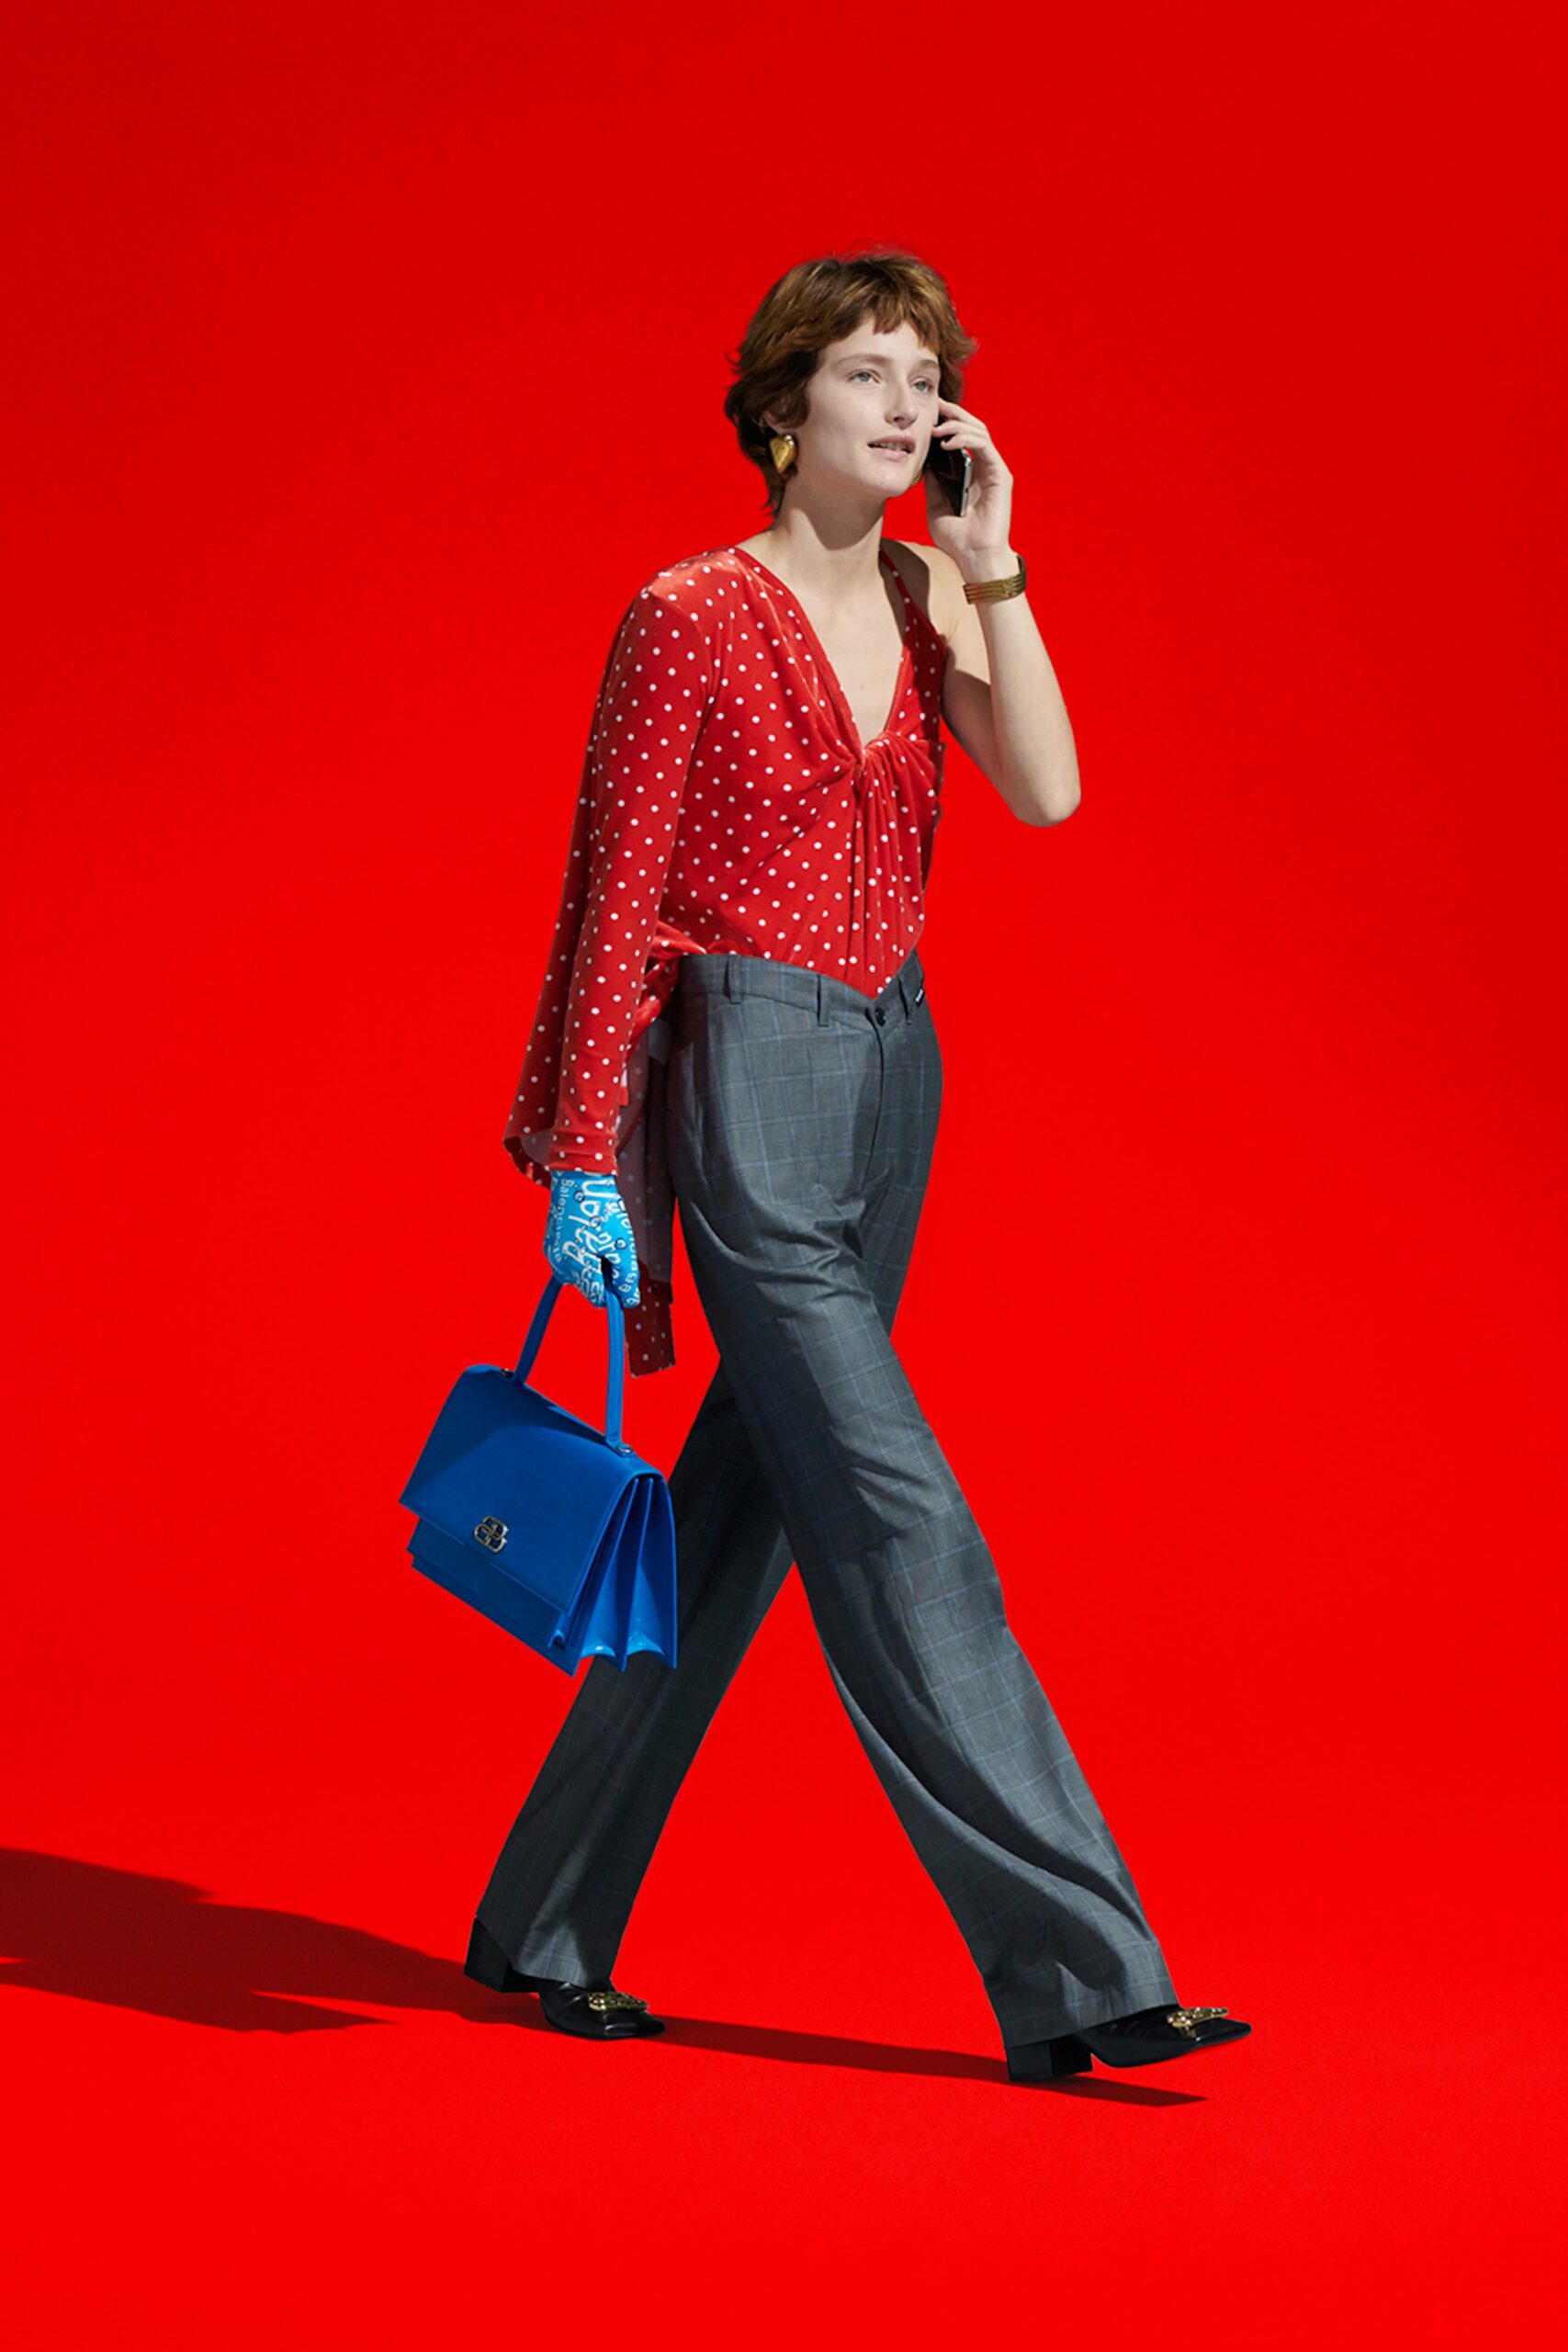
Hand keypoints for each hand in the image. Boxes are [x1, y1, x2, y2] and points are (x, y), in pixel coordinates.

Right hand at [543, 1171, 640, 1309]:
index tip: (623, 1279)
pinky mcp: (549, 1246)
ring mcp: (551, 1255)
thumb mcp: (622, 1245)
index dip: (614, 1293)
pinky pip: (569, 1261)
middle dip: (602, 1276)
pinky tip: (588, 1235)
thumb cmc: (603, 1211)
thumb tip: (628, 1300)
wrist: (578, 1180)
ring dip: (591, 1266)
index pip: (597, 1298)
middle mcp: (559, 1265)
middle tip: (612, 1250)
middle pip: (587, 1287)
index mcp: (577, 1266)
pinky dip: (580, 1255)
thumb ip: (626, 1277)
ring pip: (577, 1275)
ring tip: (600, 1239)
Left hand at [924, 395, 1013, 566]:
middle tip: (935, 405)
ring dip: (957, 425)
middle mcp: (984, 468)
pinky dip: (966, 439)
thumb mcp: (935, 505)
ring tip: (936, 429)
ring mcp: (994, 470)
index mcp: (971, 473)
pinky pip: (984, 446)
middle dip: (954, 414)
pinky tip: (947, 443)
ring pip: (980, 432)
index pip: (961, 438)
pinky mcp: (1000, 475)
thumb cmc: (957, 539)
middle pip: (972, 428)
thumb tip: (923, 460)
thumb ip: (932, 482)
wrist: (974, 557)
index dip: (948, 422)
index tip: (929, 414)